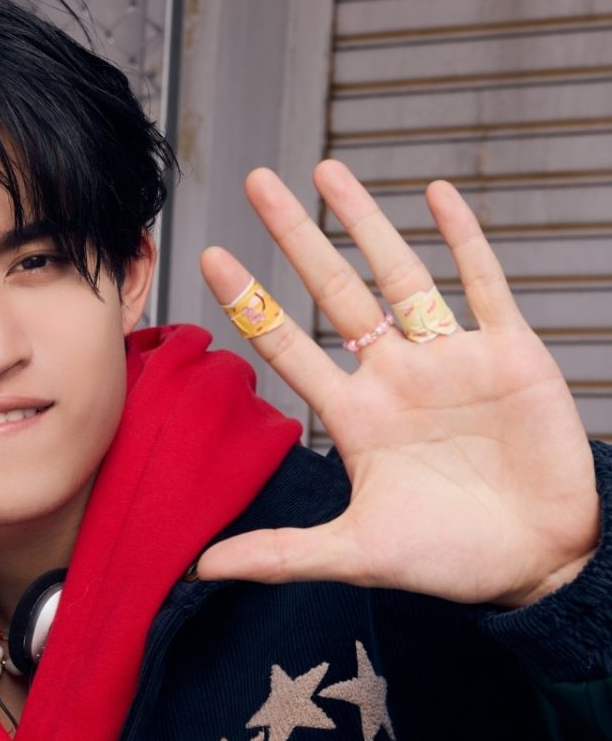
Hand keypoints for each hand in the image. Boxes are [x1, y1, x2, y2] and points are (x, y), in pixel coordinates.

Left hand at [197, 162, 599, 607]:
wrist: (540, 563)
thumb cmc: (451, 560)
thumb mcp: (358, 555)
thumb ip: (282, 553)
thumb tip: (201, 569)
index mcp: (356, 418)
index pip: (288, 346)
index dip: (250, 303)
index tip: (209, 256)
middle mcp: (395, 377)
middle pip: (334, 290)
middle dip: (295, 237)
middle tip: (257, 181)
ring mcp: (450, 359)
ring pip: (400, 274)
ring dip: (366, 223)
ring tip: (328, 172)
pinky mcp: (510, 354)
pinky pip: (483, 284)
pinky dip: (463, 239)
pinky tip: (437, 194)